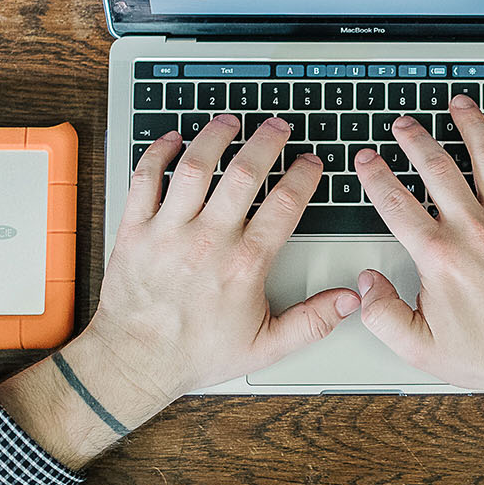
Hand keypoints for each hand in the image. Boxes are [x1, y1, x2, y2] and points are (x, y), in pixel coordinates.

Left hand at [88, 114, 359, 400]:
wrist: (134, 362)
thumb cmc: (195, 353)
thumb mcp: (265, 346)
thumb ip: (312, 321)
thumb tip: (349, 300)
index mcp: (244, 264)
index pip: (284, 204)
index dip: (303, 176)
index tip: (310, 163)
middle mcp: (208, 240)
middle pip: (244, 173)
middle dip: (266, 142)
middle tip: (277, 126)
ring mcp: (169, 230)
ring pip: (195, 167)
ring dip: (215, 137)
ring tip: (230, 122)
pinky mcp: (135, 229)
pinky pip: (145, 179)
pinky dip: (157, 153)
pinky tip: (172, 141)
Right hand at [352, 96, 483, 450]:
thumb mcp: (420, 347)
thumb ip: (382, 315)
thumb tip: (363, 284)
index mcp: (441, 257)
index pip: (396, 203)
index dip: (375, 176)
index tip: (366, 160)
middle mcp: (475, 231)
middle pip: (438, 168)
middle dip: (415, 140)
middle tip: (403, 124)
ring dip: (471, 126)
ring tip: (458, 105)